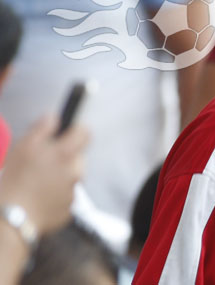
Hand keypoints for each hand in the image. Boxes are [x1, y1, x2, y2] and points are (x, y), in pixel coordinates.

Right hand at [0, 114, 88, 233]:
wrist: (11, 216)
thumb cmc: (15, 180)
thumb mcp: (24, 146)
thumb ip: (42, 127)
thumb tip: (54, 116)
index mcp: (66, 154)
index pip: (85, 132)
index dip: (76, 129)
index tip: (68, 131)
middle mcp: (75, 171)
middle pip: (78, 156)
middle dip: (65, 155)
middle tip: (44, 161)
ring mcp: (73, 191)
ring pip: (72, 176)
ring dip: (61, 175)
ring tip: (38, 180)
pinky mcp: (68, 208)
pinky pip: (65, 195)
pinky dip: (56, 193)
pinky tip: (40, 195)